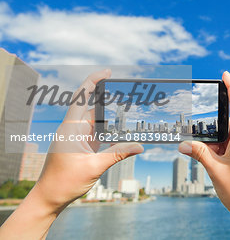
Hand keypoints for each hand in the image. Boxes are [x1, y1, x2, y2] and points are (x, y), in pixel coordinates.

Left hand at [0, 69, 143, 239]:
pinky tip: (121, 130)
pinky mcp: (81, 145)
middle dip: (109, 99)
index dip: (93, 81)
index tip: (107, 72)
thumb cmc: (64, 182)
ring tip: (129, 112)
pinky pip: (97, 133)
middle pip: (92, 107)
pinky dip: (109, 130)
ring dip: (111, 118)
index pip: (81, 98)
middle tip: (128, 93)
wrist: (49, 198)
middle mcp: (73, 129)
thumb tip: (139, 146)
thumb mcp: (94, 167)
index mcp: (70, 129)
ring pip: (97, 121)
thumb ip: (118, 154)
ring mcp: (77, 137)